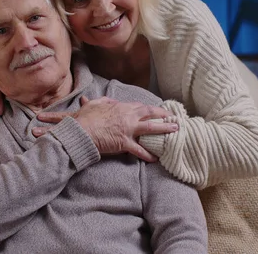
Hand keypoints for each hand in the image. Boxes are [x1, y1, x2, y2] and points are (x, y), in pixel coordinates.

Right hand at [33, 96, 177, 161]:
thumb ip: (99, 102)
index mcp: (120, 107)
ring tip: (176, 130)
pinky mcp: (125, 143)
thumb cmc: (85, 118)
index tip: (155, 110)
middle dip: (162, 114)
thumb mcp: (92, 105)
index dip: (148, 108)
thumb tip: (96, 99)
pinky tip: (156, 158)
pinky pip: (140, 150)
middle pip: (149, 113)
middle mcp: (128, 117)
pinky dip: (148, 155)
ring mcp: (128, 130)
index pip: (138, 106)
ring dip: (164, 129)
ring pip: (150, 128)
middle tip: (173, 116)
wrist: (81, 131)